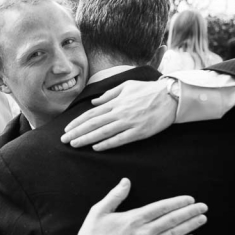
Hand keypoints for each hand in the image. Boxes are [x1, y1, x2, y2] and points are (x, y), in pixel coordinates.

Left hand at [61, 80, 176, 150]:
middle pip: (92, 124)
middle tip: (63, 140)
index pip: (91, 114)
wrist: (171, 96)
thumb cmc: (148, 90)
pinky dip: (107, 144)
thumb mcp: (126, 86)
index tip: (67, 129)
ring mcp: (128, 123)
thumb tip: (94, 103)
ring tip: (74, 145)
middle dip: (76, 132)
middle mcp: (119, 112)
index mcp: (115, 102)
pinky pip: (120, 139)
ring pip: (102, 132)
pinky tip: (96, 148)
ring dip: (86, 139)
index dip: (77, 122)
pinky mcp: (139, 132)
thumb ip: (109, 95)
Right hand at [68, 178, 206, 234]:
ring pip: (174, 234)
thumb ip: (115, 196)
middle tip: (203, 207)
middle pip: (172, 220)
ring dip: (190, 226)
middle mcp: (143, 233)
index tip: (190, 199)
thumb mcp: (98, 211)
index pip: (161, 207)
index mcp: (133, 218)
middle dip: (190, 212)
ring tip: (202, 219)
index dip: (178, 202)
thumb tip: (126, 181)